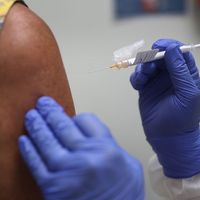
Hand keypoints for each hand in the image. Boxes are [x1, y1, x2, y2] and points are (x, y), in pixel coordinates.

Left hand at [18, 96, 143, 199]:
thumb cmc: (123, 193)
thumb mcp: (129, 163)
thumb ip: (111, 144)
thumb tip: (92, 132)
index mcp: (106, 148)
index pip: (86, 120)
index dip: (78, 117)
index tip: (74, 117)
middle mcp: (86, 156)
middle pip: (63, 126)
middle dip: (51, 112)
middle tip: (43, 103)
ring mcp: (67, 171)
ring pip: (47, 141)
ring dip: (37, 125)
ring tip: (31, 115)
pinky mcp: (52, 187)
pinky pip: (36, 164)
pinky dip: (28, 150)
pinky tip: (24, 139)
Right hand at [130, 39, 199, 177]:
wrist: (167, 137)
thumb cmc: (181, 118)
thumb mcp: (187, 93)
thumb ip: (181, 71)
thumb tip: (173, 49)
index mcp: (186, 75)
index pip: (179, 53)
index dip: (169, 46)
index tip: (159, 46)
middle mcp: (171, 76)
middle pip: (160, 57)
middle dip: (152, 58)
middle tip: (147, 66)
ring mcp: (157, 82)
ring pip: (147, 65)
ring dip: (142, 68)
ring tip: (142, 79)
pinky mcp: (145, 88)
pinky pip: (138, 77)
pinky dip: (136, 78)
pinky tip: (138, 85)